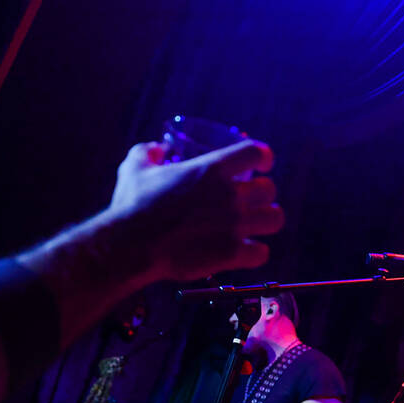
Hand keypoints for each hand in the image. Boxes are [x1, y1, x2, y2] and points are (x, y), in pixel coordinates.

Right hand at [108, 139, 281, 281]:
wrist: (129, 246)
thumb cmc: (131, 206)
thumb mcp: (134, 169)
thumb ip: (146, 153)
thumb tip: (155, 148)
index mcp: (211, 169)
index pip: (256, 153)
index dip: (263, 157)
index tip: (262, 164)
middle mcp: (229, 195)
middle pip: (269, 189)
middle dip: (263, 193)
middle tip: (252, 199)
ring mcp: (233, 225)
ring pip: (274, 219)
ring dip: (266, 220)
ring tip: (255, 224)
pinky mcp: (230, 254)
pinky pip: (262, 252)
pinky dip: (256, 252)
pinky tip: (246, 252)